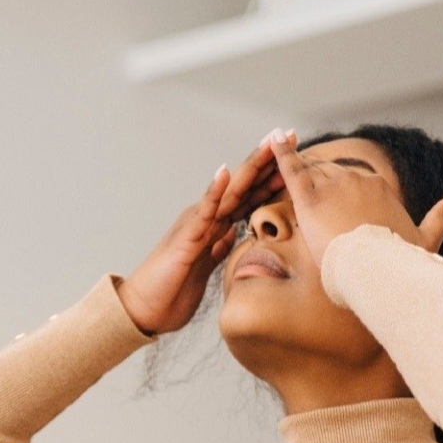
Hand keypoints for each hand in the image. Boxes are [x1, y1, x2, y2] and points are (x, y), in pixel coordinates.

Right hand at [118, 133, 287, 335]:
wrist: (145, 308)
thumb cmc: (172, 289)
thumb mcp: (206, 266)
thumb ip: (219, 247)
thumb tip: (235, 234)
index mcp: (215, 226)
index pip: (249, 196)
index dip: (272, 176)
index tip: (297, 158)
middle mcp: (207, 219)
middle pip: (243, 185)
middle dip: (267, 161)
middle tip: (289, 134)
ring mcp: (196, 225)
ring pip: (229, 191)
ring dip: (249, 168)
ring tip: (268, 145)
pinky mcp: (186, 238)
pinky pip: (203, 212)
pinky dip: (214, 192)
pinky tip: (225, 173)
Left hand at [265, 130, 442, 266]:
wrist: (380, 272)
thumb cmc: (402, 262)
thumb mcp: (427, 240)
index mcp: (379, 188)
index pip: (353, 184)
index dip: (341, 196)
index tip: (334, 210)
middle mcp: (357, 180)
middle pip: (330, 178)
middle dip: (318, 189)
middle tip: (300, 201)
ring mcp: (333, 187)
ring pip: (310, 175)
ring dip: (296, 176)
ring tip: (285, 179)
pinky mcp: (310, 198)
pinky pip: (292, 169)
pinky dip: (281, 153)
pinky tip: (273, 139)